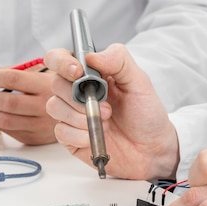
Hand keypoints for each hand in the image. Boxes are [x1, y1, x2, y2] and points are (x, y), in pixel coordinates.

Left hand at [0, 62, 57, 145]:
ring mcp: (42, 125)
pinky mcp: (37, 138)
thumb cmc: (58, 86)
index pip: (12, 79)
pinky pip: (11, 132)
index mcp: (47, 85)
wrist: (82, 108)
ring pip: (6, 121)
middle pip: (8, 102)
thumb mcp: (42, 70)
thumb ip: (12, 69)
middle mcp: (46, 106)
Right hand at [44, 44, 178, 179]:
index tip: (77, 72)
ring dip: (80, 116)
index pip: (60, 58)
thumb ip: (119, 60)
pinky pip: (60, 131)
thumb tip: (91, 55)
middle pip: (55, 83)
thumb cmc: (147, 115)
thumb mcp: (140, 82)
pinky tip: (96, 136)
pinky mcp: (70, 136)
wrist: (151, 150)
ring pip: (54, 107)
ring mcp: (72, 114)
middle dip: (79, 97)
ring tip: (106, 122)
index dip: (62, 62)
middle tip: (107, 107)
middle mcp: (78, 92)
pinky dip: (79, 134)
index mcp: (92, 73)